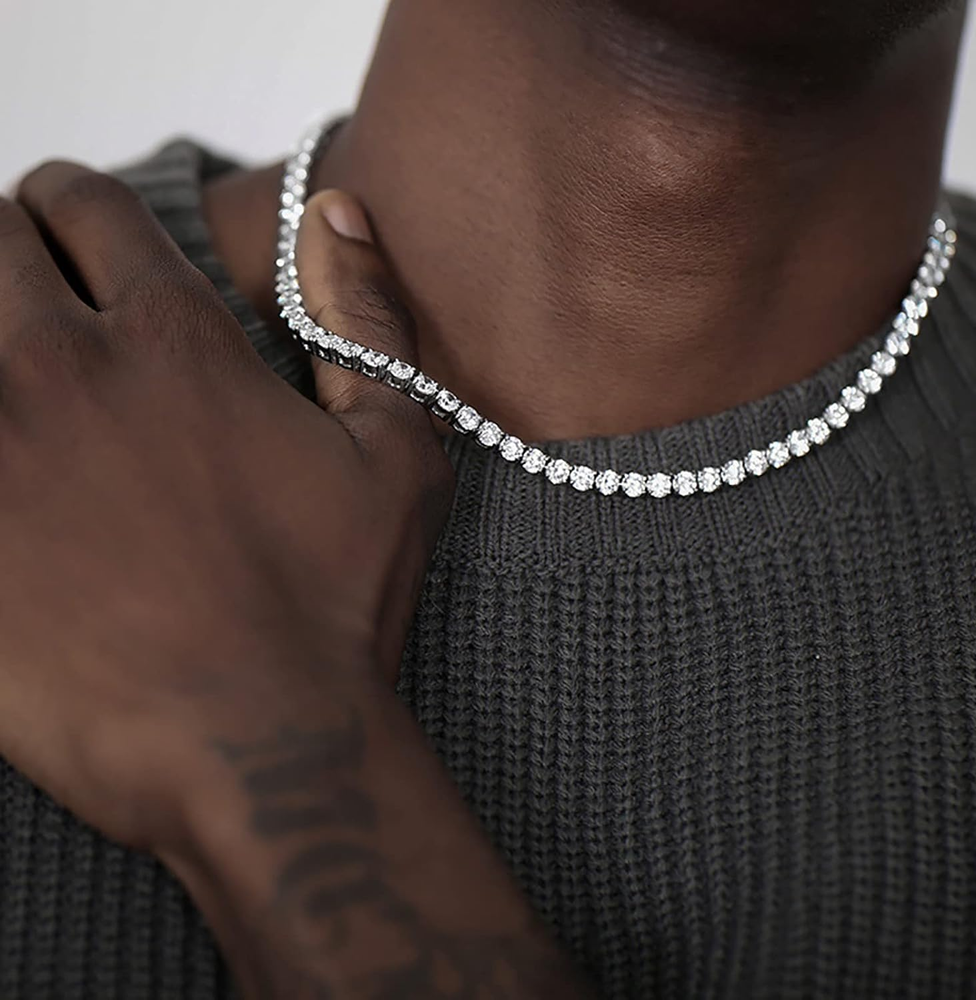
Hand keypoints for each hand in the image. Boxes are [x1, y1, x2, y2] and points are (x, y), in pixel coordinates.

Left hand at [0, 161, 452, 854]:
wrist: (259, 745)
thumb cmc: (337, 603)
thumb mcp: (398, 452)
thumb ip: (366, 319)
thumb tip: (337, 213)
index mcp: (175, 340)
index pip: (85, 203)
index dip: (76, 207)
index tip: (76, 237)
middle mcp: (63, 369)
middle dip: (5, 247)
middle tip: (27, 297)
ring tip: (10, 382)